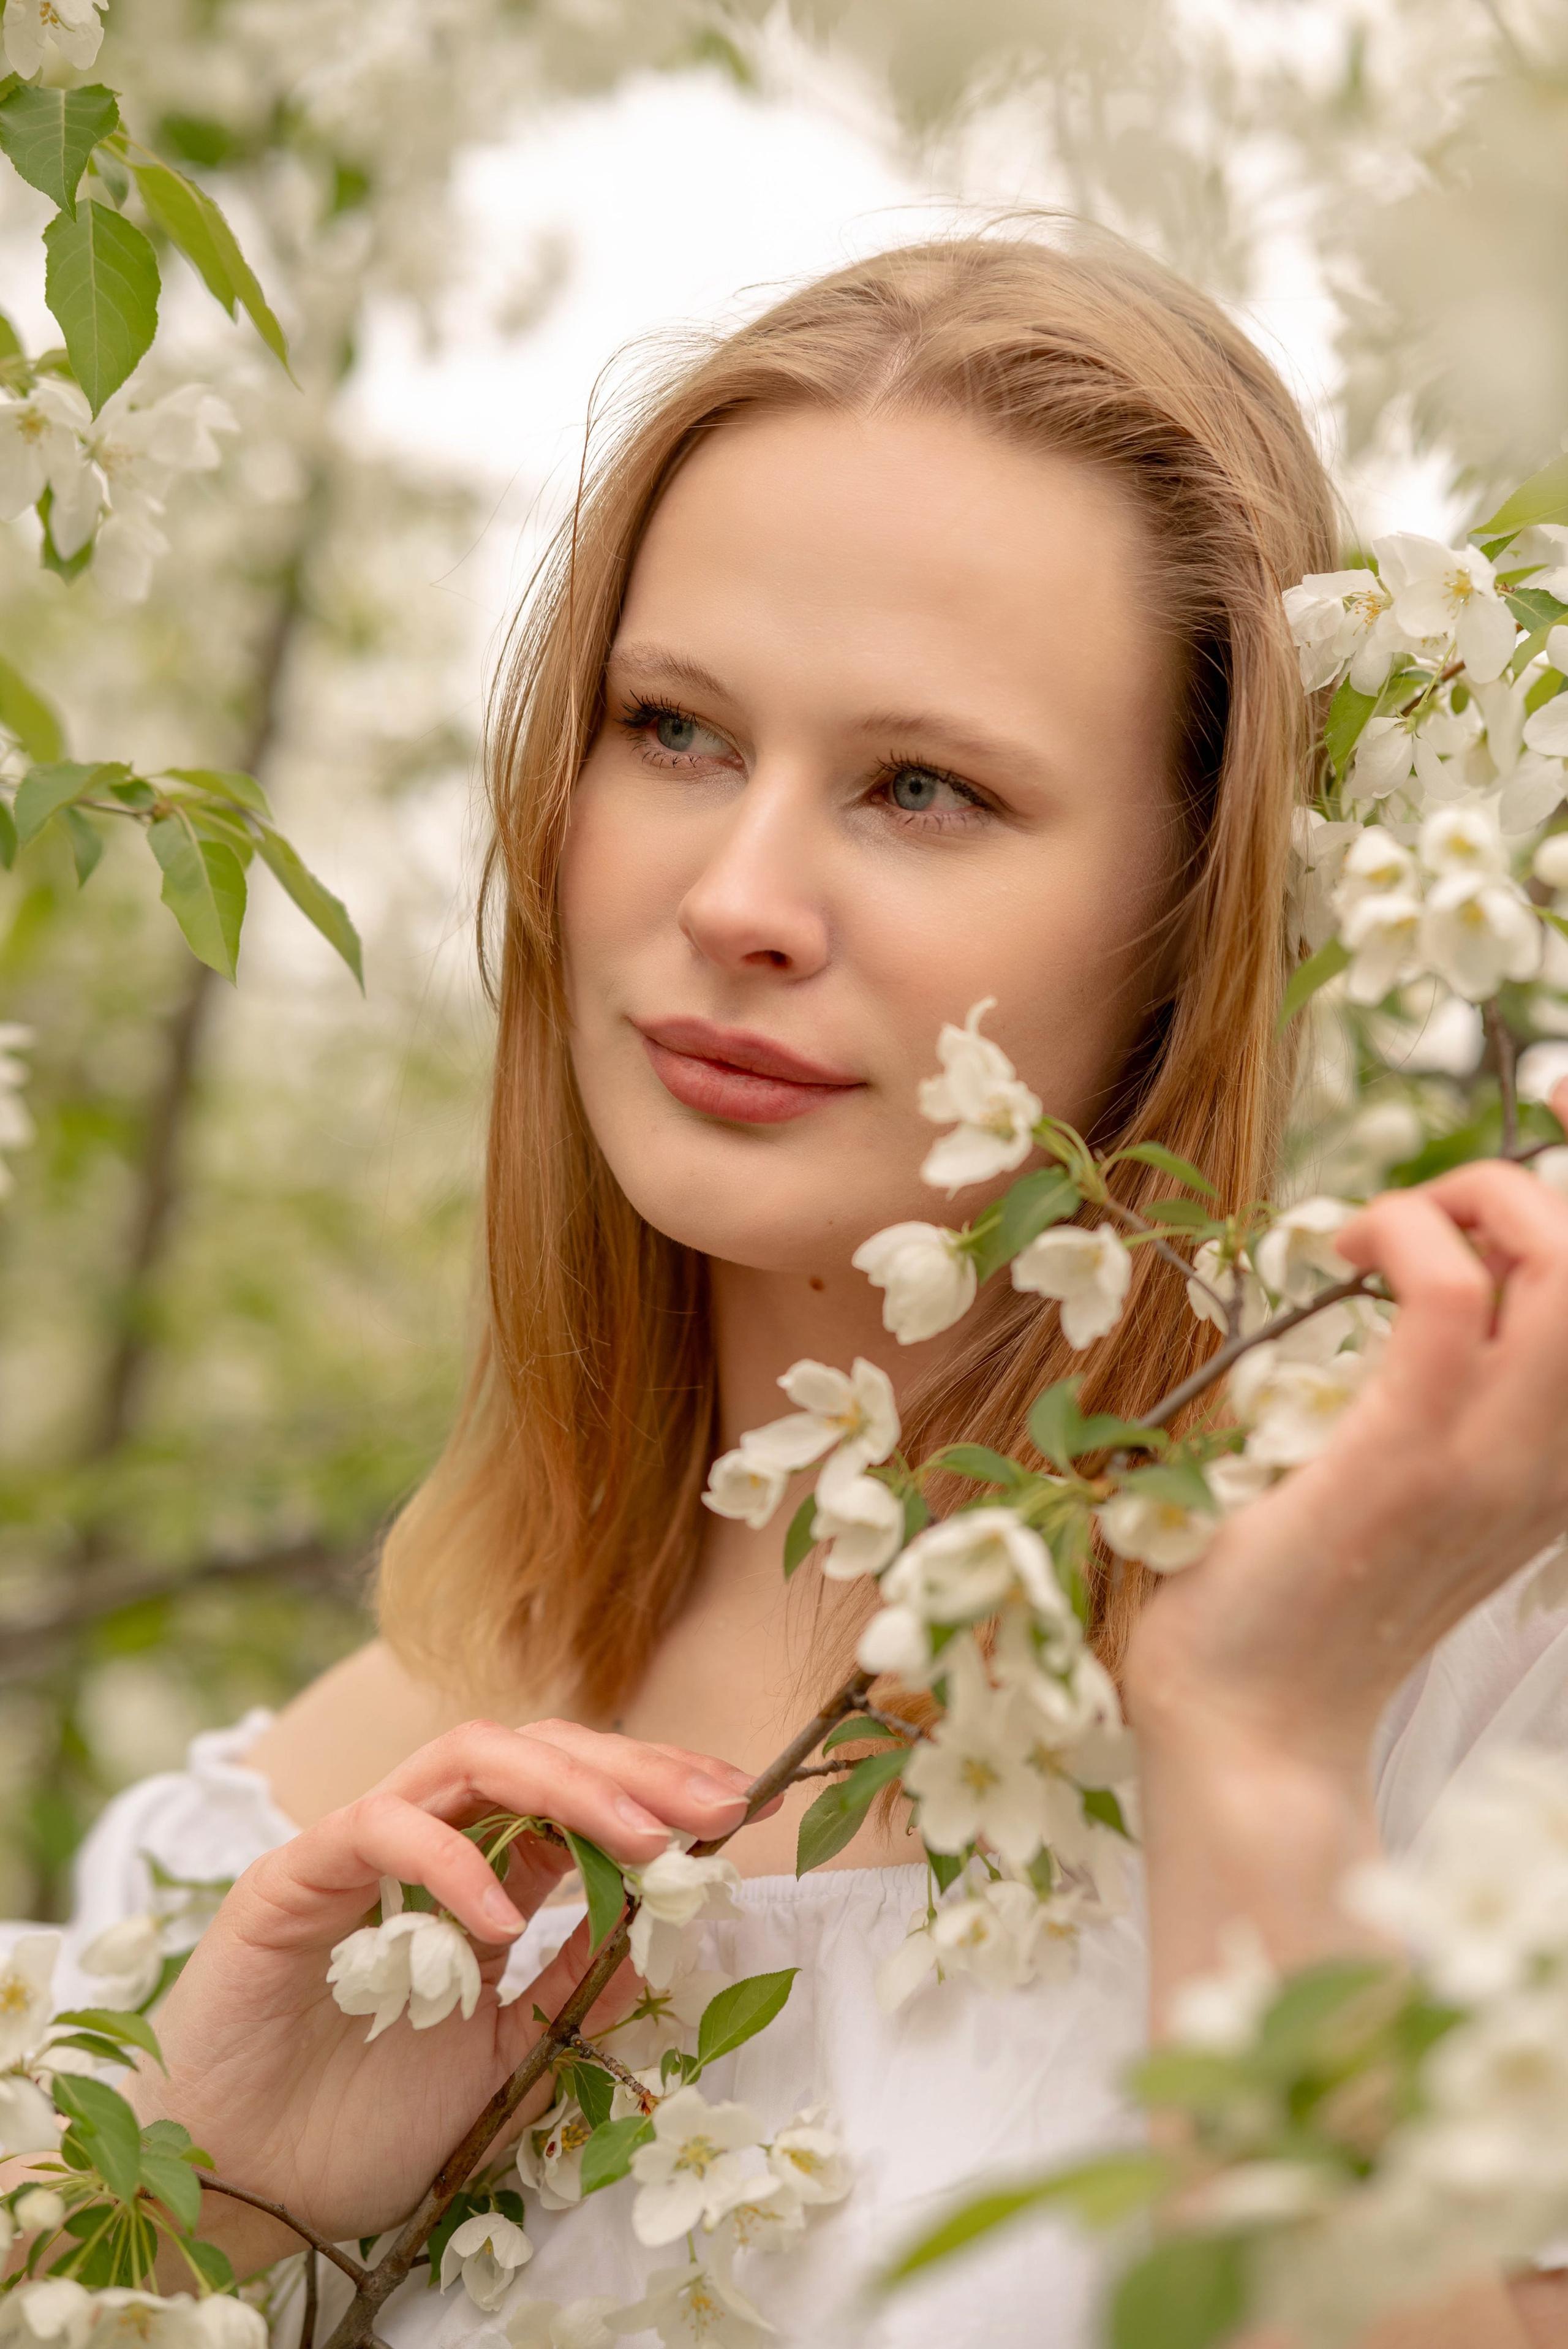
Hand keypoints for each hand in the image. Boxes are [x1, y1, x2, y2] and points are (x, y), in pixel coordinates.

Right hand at [127, 1719, 755, 2271]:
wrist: (238, 2187)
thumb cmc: (356, 2120)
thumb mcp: (503, 2056)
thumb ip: (571, 1988)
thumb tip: (661, 1932)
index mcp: (478, 1880)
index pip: (577, 1797)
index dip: (660, 1790)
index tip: (743, 1806)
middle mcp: (426, 1845)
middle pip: (539, 1757)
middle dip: (637, 1770)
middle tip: (719, 1802)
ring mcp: (357, 1849)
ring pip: (469, 1761)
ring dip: (569, 1786)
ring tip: (644, 1836)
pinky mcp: (293, 1878)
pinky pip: (379, 1830)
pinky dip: (450, 1860)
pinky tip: (505, 1916)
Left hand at [1127, 1108, 1567, 1778]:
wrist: (1249, 1719)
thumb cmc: (1301, 1585)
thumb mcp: (1407, 1473)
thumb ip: (1442, 1390)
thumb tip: (1424, 1271)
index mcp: (1560, 1462)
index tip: (1567, 1111)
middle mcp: (1553, 1461)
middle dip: (1532, 1186)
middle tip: (1432, 1211)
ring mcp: (1490, 1464)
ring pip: (1559, 1267)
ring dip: (1472, 1201)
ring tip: (1385, 1230)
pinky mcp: (1404, 1460)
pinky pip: (1443, 1295)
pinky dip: (1396, 1233)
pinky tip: (1339, 1250)